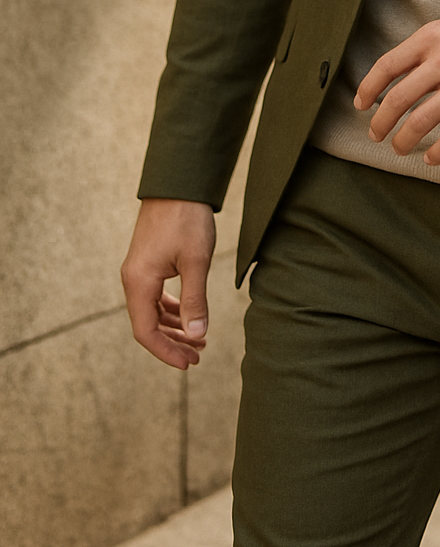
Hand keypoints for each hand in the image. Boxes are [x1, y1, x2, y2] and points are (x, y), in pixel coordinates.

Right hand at [121, 198, 215, 369]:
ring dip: (174, 327)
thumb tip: (197, 336)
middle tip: (198, 356)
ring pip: (152, 311)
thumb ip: (195, 300)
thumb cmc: (187, 219)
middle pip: (148, 324)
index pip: (146, 331)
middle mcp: (133, 279)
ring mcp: (139, 271)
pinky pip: (156, 296)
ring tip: (199, 340)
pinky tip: (190, 315)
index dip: (166, 351)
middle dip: (172, 343)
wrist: (178, 184)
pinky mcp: (148, 262)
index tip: (189, 362)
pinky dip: (172, 309)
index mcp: (139, 282)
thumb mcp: (196, 261)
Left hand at [353, 4, 439, 165]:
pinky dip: (437, 153)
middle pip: (398, 99)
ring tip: (399, 148)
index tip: (360, 104)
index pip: (387, 66)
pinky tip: (430, 158)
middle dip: (380, 123)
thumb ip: (423, 50)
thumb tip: (395, 78)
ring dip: (403, 141)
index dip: (367, 89)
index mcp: (432, 37)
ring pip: (420, 121)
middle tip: (376, 134)